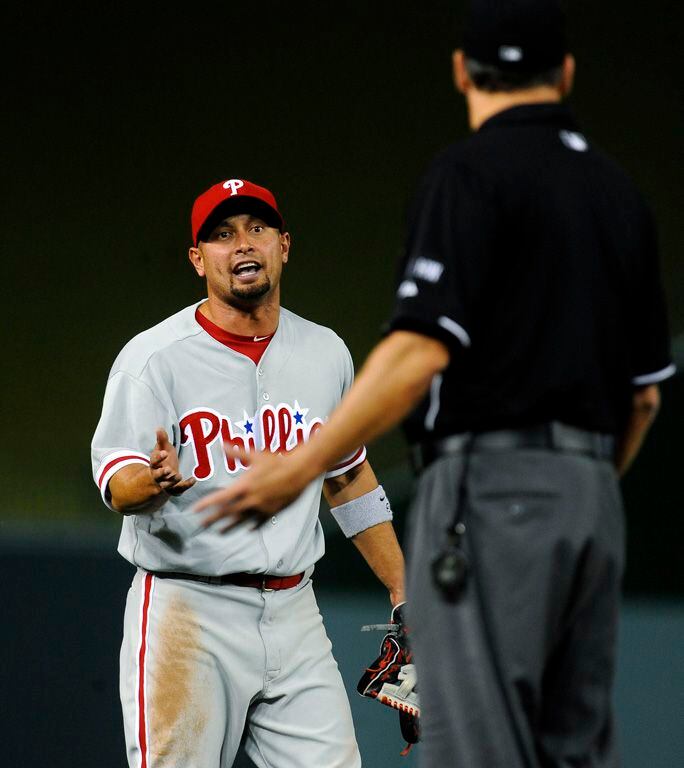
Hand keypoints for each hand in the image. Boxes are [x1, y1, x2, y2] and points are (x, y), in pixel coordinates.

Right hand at [150, 428, 195, 496]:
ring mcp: (165, 483)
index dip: (159, 457)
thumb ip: (162, 440)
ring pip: (166, 484)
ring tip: (179, 475)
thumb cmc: (164, 459)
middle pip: (157, 475)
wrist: (165, 474)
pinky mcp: (173, 489)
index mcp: (154, 465)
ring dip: (172, 481)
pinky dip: (186, 485)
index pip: (154, 461)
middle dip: (162, 473)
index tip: (164, 452)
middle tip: (168, 470)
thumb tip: (159, 428)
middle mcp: (158, 475)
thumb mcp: (163, 448)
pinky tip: (194, 479)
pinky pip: (179, 489)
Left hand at [194, 444, 314, 531]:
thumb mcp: (255, 455)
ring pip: (241, 521)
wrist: (298, 471)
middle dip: (213, 519)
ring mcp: (261, 508)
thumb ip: (236, 452)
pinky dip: (252, 526)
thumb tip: (221, 444)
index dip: (206, 504)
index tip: (195, 510)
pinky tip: (247, 529)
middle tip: (201, 524)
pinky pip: (259, 522)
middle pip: (227, 513)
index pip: (220, 498)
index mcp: (244, 486)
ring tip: (219, 531)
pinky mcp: (272, 512)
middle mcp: (250, 500)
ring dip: (228, 527)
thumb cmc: (276, 461)